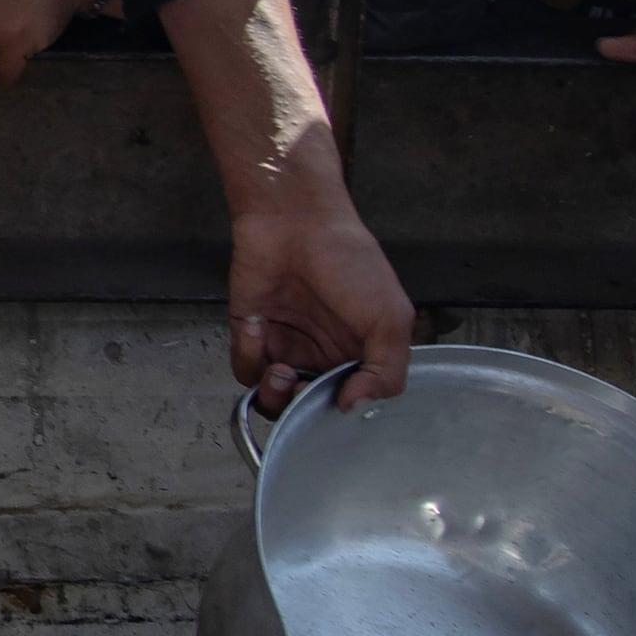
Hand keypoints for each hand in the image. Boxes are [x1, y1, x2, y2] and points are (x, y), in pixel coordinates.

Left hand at [228, 199, 416, 414]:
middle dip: (302, 410)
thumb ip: (386, 371)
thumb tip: (355, 407)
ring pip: (272, 397)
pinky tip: (259, 328)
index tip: (338, 404)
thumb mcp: (390, 319)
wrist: (298, 222)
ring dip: (274, 394)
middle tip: (302, 390)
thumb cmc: (350, 263)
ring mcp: (284, 346)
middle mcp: (320, 356)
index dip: (340, 412)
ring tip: (281, 371)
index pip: (348, 403)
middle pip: (306, 409)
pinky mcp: (249, 333)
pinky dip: (249, 355)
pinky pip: (245, 365)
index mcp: (358, 356)